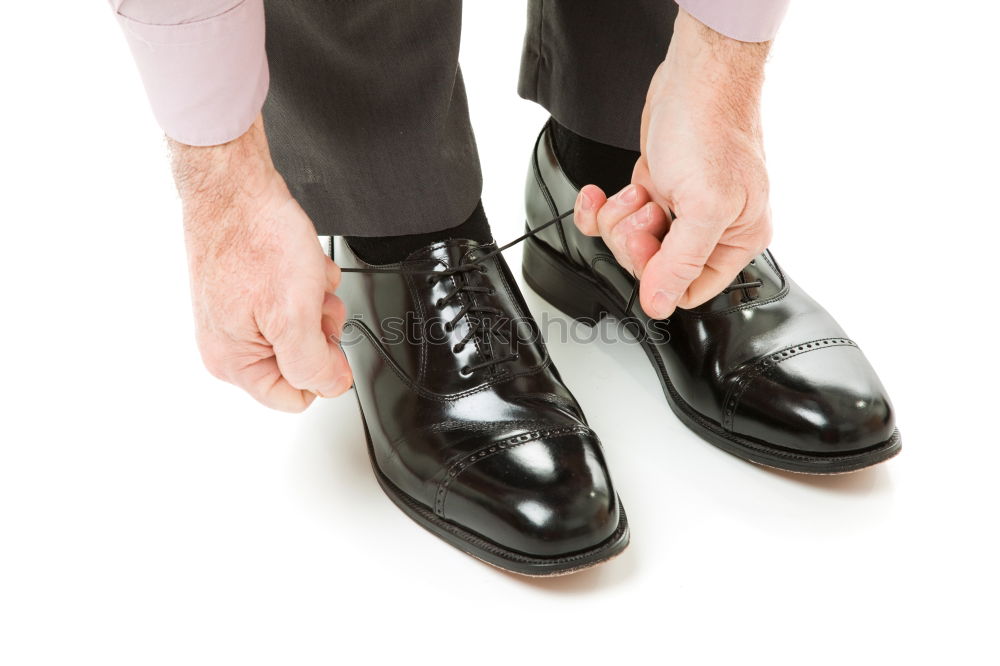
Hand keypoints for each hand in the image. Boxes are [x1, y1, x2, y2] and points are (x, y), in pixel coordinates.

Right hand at [173, 115, 351, 411]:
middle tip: (310, 301)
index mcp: (231, 361)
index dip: (321, 371)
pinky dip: (307, 280)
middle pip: (302, 361)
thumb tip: (329, 387)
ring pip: (305, 327)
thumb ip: (312, 364)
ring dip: (315, 301)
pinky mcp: (251, 289)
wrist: (235, 184)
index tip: (324, 340)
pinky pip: (297, 299)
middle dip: (318, 329)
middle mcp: (229, 343)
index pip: (293, 398)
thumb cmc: (254, 238)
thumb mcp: (294, 316)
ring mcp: (240, 314)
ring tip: (303, 275)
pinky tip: (298, 261)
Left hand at [573, 9, 772, 318]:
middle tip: (644, 211)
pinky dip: (601, 208)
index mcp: (738, 239)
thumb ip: (681, 261)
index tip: (648, 247)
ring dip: (619, 220)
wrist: (695, 75)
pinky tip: (600, 195)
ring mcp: (680, 207)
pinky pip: (617, 218)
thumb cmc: (712, 127)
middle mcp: (712, 226)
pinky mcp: (655, 186)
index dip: (659, 277)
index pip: (691, 290)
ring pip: (631, 243)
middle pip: (654, 268)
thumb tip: (661, 304)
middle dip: (635, 241)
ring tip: (637, 191)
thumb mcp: (704, 206)